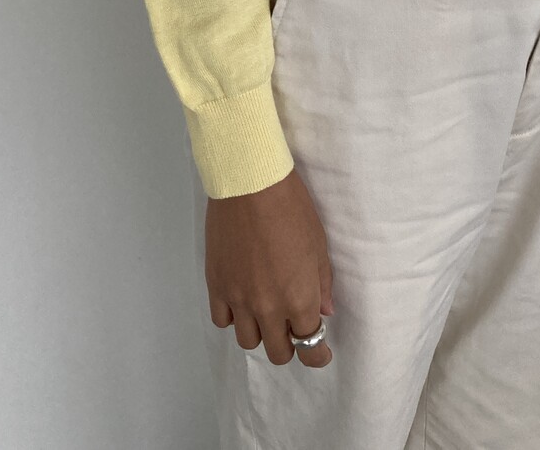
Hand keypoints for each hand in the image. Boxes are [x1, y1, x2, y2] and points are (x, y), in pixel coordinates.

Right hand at [204, 166, 335, 368]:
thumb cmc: (292, 208)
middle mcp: (268, 308)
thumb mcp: (318, 244)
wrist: (250, 185)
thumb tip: (324, 311)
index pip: (309, 346)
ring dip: (261, 333)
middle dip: (290, 345)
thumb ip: (321, 283)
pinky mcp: (215, 286)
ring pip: (248, 342)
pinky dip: (234, 318)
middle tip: (293, 328)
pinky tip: (242, 302)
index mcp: (298, 298)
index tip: (321, 352)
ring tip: (266, 314)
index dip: (317, 354)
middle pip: (278, 352)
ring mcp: (238, 299)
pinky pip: (222, 321)